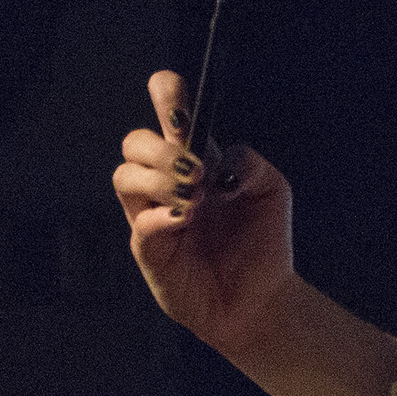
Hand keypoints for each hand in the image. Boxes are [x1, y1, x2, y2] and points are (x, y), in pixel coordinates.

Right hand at [111, 71, 298, 359]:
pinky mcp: (150, 251)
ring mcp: (152, 215)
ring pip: (124, 176)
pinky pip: (140, 224)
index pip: (167, 116)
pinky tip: (185, 219)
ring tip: (196, 198)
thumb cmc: (261, 242)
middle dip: (163, 149)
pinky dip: (160, 216)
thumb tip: (220, 159)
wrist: (264, 298)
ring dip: (159, 179)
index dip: (165, 97)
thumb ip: (250, 163)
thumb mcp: (272, 191)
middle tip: (198, 171)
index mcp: (194, 161)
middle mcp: (166, 183)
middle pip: (134, 143)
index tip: (176, 97)